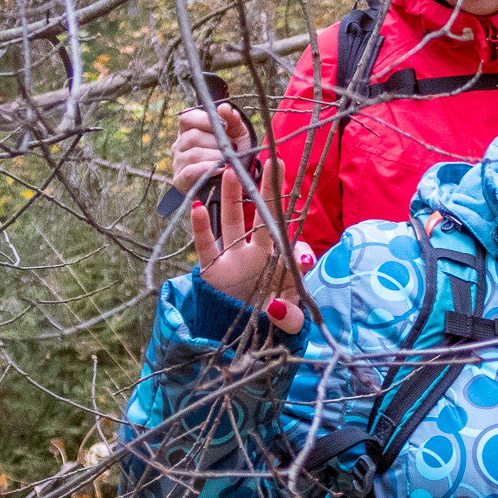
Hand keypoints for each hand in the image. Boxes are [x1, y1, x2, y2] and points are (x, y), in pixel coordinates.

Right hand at [172, 101, 248, 194]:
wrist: (236, 183)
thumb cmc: (234, 154)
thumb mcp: (238, 135)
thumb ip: (232, 120)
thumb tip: (224, 108)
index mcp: (189, 130)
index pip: (187, 117)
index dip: (205, 120)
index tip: (224, 127)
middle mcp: (179, 145)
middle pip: (193, 136)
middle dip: (216, 142)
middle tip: (230, 149)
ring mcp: (177, 163)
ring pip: (194, 154)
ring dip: (216, 157)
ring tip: (227, 161)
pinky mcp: (180, 180)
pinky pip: (189, 171)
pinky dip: (206, 169)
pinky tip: (219, 169)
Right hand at [191, 161, 304, 331]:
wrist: (240, 336)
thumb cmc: (270, 321)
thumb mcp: (286, 325)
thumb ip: (288, 318)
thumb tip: (276, 307)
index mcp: (282, 263)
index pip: (292, 242)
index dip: (297, 241)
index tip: (301, 239)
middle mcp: (259, 253)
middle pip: (264, 217)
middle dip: (269, 191)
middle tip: (274, 161)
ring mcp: (235, 258)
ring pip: (232, 221)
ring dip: (230, 197)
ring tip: (230, 170)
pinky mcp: (212, 269)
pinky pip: (205, 245)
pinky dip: (200, 227)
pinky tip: (197, 206)